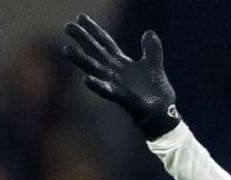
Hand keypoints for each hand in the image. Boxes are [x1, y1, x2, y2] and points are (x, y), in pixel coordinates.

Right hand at [63, 13, 179, 138]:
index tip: (81, 17)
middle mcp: (114, 72)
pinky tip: (86, 79)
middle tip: (68, 26)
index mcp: (121, 63)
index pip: (104, 43)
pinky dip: (97, 85)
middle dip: (82, 40)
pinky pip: (107, 91)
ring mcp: (116, 84)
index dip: (93, 30)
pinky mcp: (122, 98)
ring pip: (94, 70)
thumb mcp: (154, 64)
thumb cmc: (156, 91)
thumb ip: (152, 49)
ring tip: (66, 50)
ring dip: (81, 60)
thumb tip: (148, 32)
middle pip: (95, 52)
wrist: (164, 112)